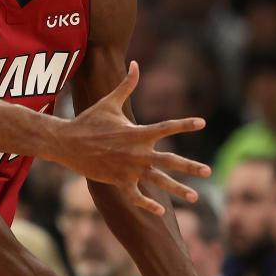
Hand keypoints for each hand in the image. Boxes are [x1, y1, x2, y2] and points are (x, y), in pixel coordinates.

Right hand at [61, 62, 209, 214]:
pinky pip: (135, 196)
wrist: (65, 142)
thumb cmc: (88, 121)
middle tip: (209, 171)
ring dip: (177, 189)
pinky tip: (160, 211)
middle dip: (190, 166)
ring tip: (194, 197)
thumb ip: (126, 85)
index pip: (166, 127)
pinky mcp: (117, 181)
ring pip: (157, 181)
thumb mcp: (108, 102)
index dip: (184, 124)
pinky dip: (147, 204)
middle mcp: (135, 152)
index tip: (202, 123)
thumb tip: (135, 63)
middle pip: (168, 161)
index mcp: (135, 132)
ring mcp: (127, 169)